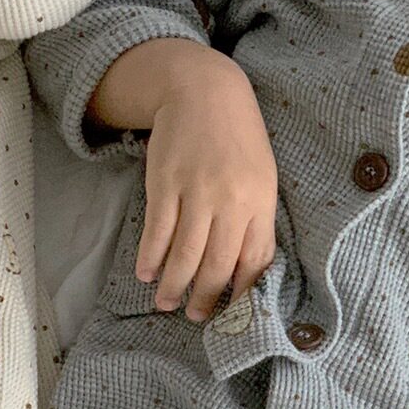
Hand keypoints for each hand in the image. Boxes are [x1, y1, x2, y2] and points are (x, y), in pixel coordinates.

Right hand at [139, 69, 276, 321]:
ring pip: (185, 253)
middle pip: (217, 264)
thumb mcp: (261, 178)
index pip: (254, 260)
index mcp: (260, 201)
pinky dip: (150, 257)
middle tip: (193, 316)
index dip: (241, 292)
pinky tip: (146, 272)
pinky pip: (157, 230)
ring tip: (165, 302)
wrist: (205, 92)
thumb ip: (255, 221)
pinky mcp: (165, 182)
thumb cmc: (237, 139)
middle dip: (204, 298)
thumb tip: (245, 271)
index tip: (230, 313)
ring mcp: (196, 191)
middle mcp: (230, 199)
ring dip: (173, 284)